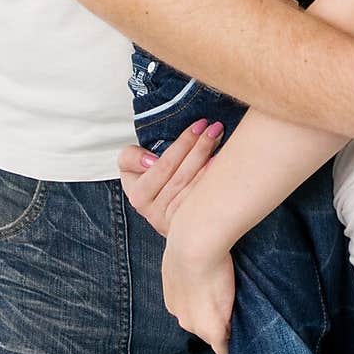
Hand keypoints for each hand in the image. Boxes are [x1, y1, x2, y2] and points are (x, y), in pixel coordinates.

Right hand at [118, 118, 223, 235]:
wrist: (161, 211)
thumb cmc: (149, 182)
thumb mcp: (131, 167)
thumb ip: (131, 157)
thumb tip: (150, 161)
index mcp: (138, 195)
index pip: (163, 165)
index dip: (182, 143)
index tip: (198, 125)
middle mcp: (153, 212)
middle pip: (181, 175)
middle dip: (200, 147)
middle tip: (214, 127)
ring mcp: (172, 222)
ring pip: (193, 188)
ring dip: (209, 160)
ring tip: (220, 140)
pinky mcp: (188, 227)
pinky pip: (202, 202)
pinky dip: (213, 181)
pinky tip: (223, 165)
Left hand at [162, 221, 234, 353]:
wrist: (195, 243)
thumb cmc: (189, 240)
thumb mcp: (184, 253)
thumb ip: (190, 263)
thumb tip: (195, 255)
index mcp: (174, 300)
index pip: (192, 312)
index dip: (206, 307)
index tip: (217, 297)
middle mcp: (181, 316)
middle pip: (200, 326)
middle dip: (213, 319)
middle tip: (230, 305)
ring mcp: (196, 325)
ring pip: (212, 335)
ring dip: (223, 328)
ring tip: (238, 316)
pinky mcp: (212, 328)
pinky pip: (223, 347)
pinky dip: (230, 346)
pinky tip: (240, 339)